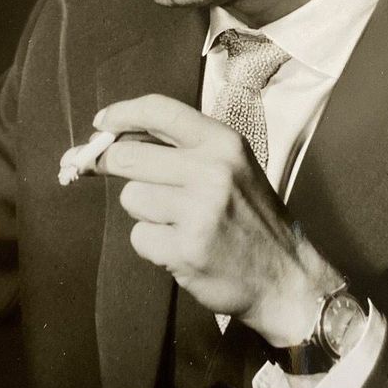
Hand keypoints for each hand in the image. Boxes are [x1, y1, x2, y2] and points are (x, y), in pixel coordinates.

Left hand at [91, 95, 342, 347]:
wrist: (286, 277)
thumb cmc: (251, 218)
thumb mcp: (232, 168)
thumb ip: (183, 150)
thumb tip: (111, 139)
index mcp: (224, 143)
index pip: (160, 110)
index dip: (121, 113)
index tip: (101, 123)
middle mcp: (213, 171)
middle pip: (127, 157)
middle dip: (112, 166)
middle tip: (116, 175)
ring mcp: (199, 212)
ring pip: (131, 199)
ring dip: (144, 213)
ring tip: (178, 223)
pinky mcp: (186, 249)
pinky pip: (139, 238)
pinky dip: (153, 245)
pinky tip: (182, 248)